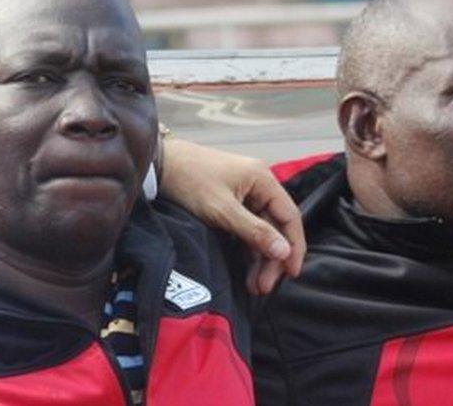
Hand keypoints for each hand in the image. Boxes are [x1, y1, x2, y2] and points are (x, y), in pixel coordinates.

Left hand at [160, 139, 305, 294]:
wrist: (158, 165)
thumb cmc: (191, 183)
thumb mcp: (223, 211)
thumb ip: (254, 231)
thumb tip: (284, 252)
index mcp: (263, 180)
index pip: (289, 216)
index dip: (294, 246)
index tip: (291, 273)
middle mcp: (259, 185)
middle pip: (275, 226)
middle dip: (272, 258)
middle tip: (264, 287)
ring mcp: (245, 194)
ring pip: (261, 230)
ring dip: (259, 258)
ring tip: (254, 286)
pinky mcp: (231, 203)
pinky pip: (247, 228)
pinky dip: (247, 249)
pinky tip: (246, 270)